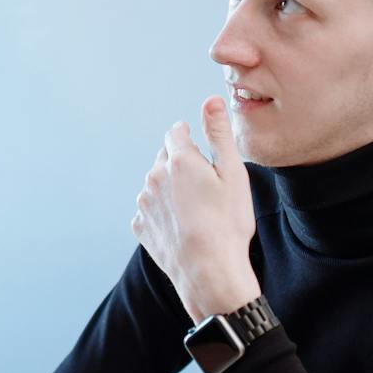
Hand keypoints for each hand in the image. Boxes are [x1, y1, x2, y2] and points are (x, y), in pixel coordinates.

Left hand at [131, 96, 260, 322]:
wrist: (209, 272)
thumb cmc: (228, 224)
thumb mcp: (232, 174)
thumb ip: (218, 134)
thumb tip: (211, 99)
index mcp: (178, 160)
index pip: (176, 132)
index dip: (190, 139)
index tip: (202, 153)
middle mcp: (153, 177)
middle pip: (165, 157)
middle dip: (182, 164)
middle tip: (206, 188)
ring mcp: (143, 202)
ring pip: (157, 184)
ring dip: (171, 189)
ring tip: (196, 211)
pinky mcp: (140, 225)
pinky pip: (151, 209)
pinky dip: (163, 213)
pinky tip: (184, 227)